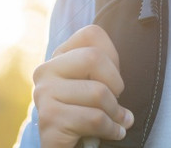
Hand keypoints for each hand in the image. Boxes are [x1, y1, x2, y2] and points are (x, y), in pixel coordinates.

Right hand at [33, 24, 133, 147]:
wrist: (69, 147)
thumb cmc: (88, 113)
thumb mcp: (96, 83)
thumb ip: (103, 66)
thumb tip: (128, 61)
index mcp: (58, 57)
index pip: (92, 34)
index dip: (113, 56)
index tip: (112, 80)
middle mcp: (45, 71)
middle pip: (94, 57)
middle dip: (116, 84)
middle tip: (116, 101)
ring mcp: (43, 94)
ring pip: (98, 92)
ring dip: (116, 112)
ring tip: (118, 121)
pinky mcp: (49, 120)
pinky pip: (94, 118)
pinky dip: (112, 129)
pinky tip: (114, 133)